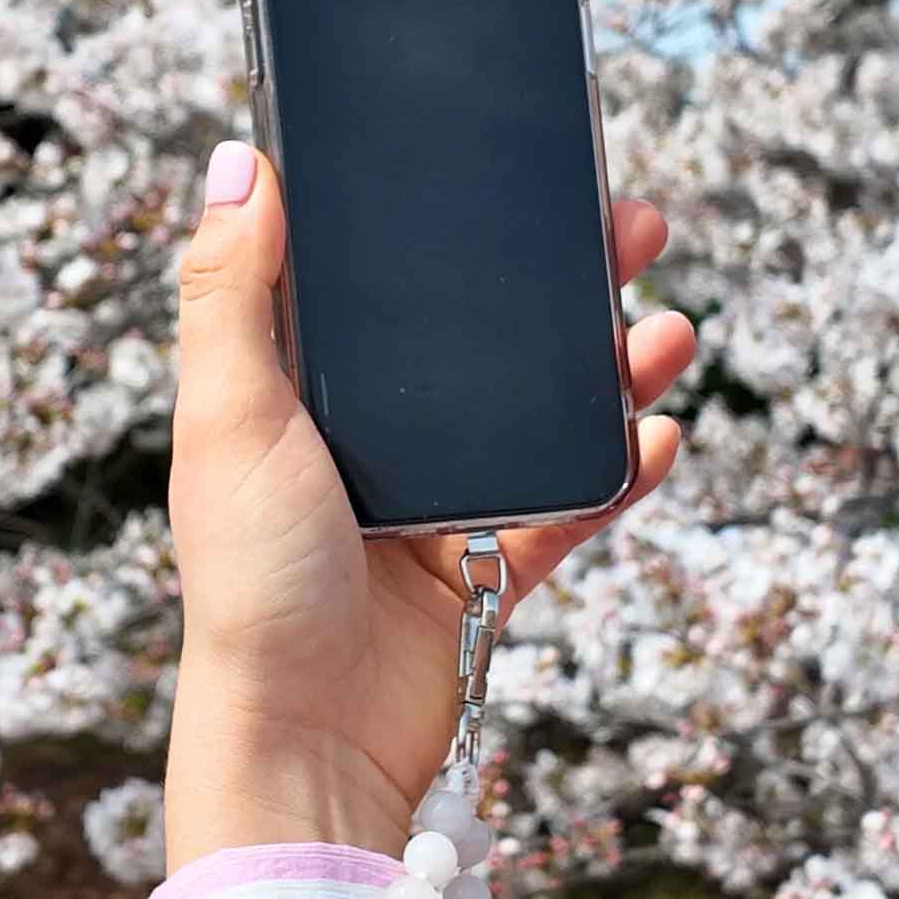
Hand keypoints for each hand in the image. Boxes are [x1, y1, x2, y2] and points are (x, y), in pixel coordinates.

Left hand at [163, 140, 695, 868]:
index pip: (388, 286)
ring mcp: (437, 505)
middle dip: (564, 286)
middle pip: (484, 341)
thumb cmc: (251, 582)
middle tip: (632, 230)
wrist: (308, 737)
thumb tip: (241, 161)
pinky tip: (655, 434)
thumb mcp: (229, 416)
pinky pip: (570, 506)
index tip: (517, 176)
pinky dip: (617, 471)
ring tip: (669, 330)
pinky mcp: (485, 570)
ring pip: (542, 415)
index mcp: (305, 392)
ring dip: (611, 369)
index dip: (449, 229)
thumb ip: (233, 291)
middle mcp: (374, 440)